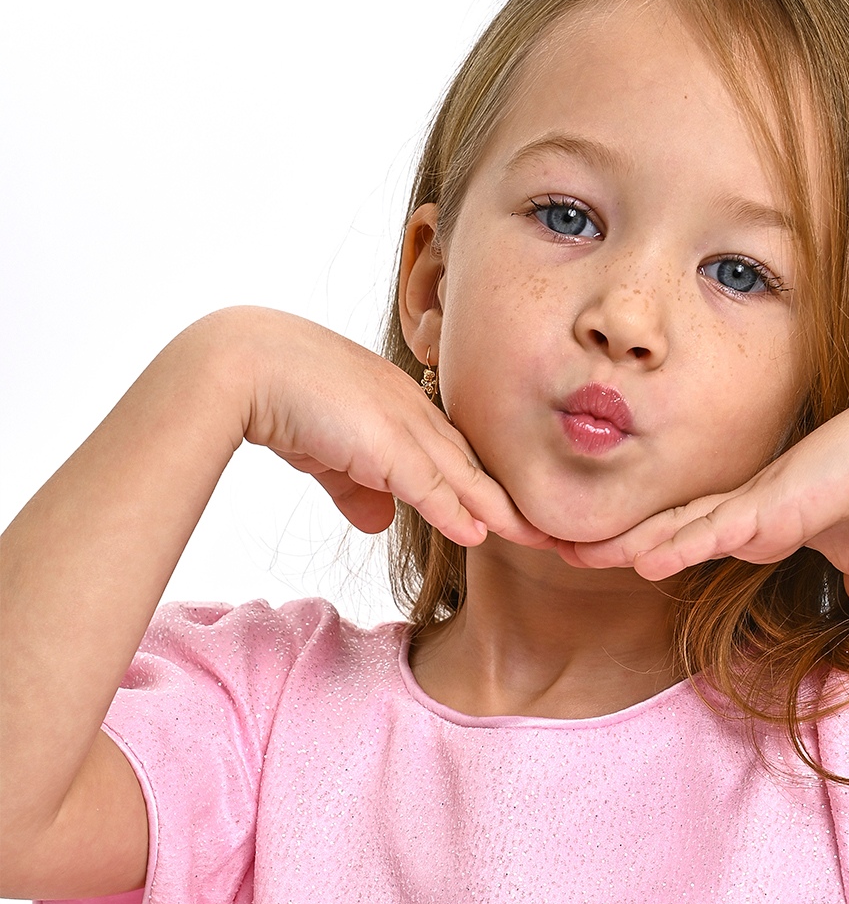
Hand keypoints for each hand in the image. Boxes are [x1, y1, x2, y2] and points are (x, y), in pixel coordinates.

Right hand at [233, 308, 547, 548]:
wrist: (239, 366)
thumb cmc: (275, 397)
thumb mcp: (325, 452)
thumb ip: (355, 487)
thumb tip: (378, 521)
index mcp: (400, 406)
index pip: (457, 453)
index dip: (489, 486)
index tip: (519, 513)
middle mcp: (410, 409)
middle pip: (474, 463)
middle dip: (514, 498)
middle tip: (554, 526)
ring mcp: (399, 422)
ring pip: (463, 475)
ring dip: (501, 509)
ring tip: (539, 537)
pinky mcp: (383, 441)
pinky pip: (430, 483)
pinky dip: (457, 509)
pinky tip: (482, 533)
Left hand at [565, 386, 848, 614]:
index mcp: (759, 519)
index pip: (691, 534)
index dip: (650, 544)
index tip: (612, 556)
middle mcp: (744, 510)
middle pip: (663, 529)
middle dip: (613, 542)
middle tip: (560, 548)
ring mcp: (751, 508)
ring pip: (671, 529)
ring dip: (621, 545)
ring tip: (568, 553)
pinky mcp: (769, 508)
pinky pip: (712, 532)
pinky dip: (676, 547)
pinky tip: (639, 562)